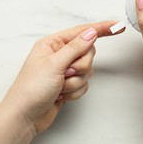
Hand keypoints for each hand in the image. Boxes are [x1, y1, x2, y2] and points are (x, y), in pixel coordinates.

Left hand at [3, 21, 120, 133]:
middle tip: (66, 74)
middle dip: (80, 67)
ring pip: (87, 71)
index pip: (82, 32)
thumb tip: (91, 32)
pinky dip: (74, 91)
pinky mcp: (67, 84)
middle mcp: (59, 55)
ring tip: (59, 87)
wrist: (25, 117)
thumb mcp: (54, 64)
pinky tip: (61, 96)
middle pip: (87, 53)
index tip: (117, 26)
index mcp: (52, 44)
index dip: (101, 29)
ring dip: (75, 82)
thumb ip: (75, 48)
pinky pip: (83, 84)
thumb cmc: (31, 89)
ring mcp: (63, 71)